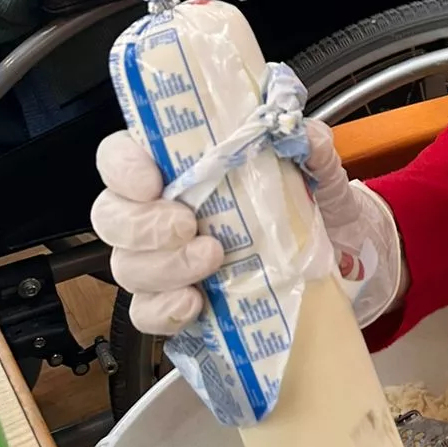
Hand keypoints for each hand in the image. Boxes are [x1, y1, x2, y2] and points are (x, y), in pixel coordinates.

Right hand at [90, 118, 405, 334]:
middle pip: (109, 216)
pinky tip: (195, 303)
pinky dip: (164, 311)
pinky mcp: (175, 301)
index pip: (118, 157)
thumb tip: (299, 133)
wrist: (338, 251)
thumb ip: (309, 142)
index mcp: (178, 165)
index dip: (122, 168)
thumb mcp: (315, 163)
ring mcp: (161, 259)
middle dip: (141, 225)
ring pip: (126, 266)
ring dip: (164, 266)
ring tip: (212, 259)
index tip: (151, 182)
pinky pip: (146, 312)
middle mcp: (158, 209)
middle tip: (186, 225)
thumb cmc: (309, 197)